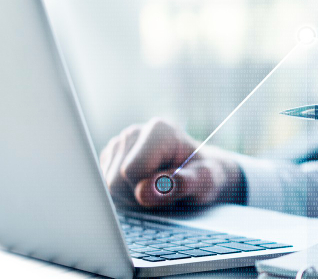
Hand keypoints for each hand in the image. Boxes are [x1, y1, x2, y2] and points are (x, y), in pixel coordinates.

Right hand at [99, 118, 243, 208]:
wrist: (199, 172)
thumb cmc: (204, 175)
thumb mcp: (205, 181)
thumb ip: (182, 184)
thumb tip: (148, 191)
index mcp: (159, 130)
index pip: (131, 171)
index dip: (148, 188)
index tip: (169, 186)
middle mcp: (134, 132)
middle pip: (114, 180)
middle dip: (136, 195)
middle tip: (162, 191)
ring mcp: (119, 144)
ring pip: (106, 185)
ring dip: (129, 196)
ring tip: (153, 188)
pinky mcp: (110, 157)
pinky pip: (103, 186)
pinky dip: (121, 194)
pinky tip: (141, 187)